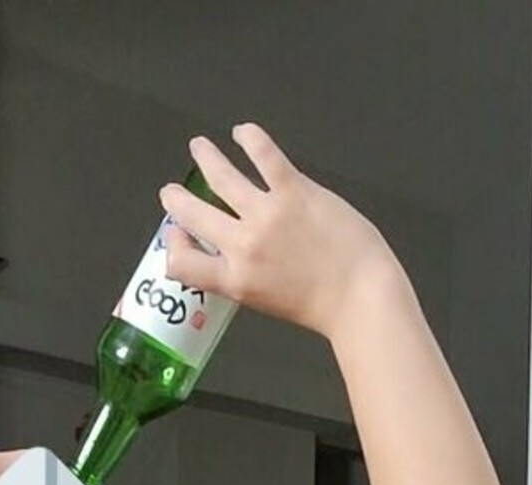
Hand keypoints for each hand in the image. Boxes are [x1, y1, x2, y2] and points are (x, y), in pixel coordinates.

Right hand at [159, 123, 400, 342]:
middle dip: (176, 200)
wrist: (359, 296)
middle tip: (172, 191)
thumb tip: (234, 254)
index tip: (177, 236)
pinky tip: (243, 131)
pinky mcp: (294, 191)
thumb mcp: (266, 301)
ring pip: (221, 177)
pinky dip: (249, 137)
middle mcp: (243, 246)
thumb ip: (244, 276)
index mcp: (235, 279)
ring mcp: (267, 214)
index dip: (173, 247)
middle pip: (193, 215)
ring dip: (205, 157)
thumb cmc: (321, 306)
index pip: (182, 264)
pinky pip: (264, 155)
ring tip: (199, 146)